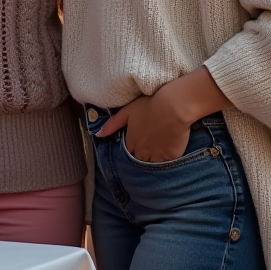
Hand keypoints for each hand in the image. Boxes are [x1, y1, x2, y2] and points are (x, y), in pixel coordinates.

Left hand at [96, 66, 233, 162]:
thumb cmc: (149, 106)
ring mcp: (156, 156)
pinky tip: (168, 150)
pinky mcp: (171, 157)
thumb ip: (112, 124)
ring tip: (158, 148)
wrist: (173, 108)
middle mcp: (142, 152)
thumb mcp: (127, 111)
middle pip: (139, 159)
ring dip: (153, 158)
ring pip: (152, 164)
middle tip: (149, 144)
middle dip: (142, 154)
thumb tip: (97, 134)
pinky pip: (166, 164)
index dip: (132, 146)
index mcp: (131, 142)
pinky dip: (166, 159)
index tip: (138, 141)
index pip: (128, 151)